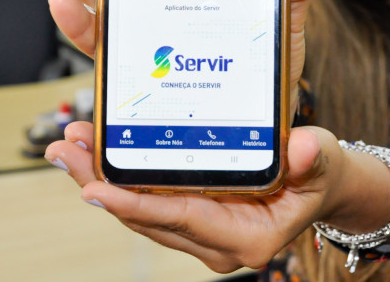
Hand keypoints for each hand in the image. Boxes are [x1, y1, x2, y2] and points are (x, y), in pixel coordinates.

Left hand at [45, 121, 345, 272]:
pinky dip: (119, 178)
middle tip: (66, 151)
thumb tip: (300, 148)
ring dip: (101, 179)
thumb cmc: (320, 175)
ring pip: (139, 211)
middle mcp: (216, 244)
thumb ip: (313, 157)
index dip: (135, 205)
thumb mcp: (323, 160)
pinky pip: (147, 202)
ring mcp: (200, 234)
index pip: (181, 219)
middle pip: (147, 217)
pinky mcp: (190, 219)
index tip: (95, 189)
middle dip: (101, 185)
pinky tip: (95, 151)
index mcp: (247, 238)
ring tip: (70, 146)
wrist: (320, 186)